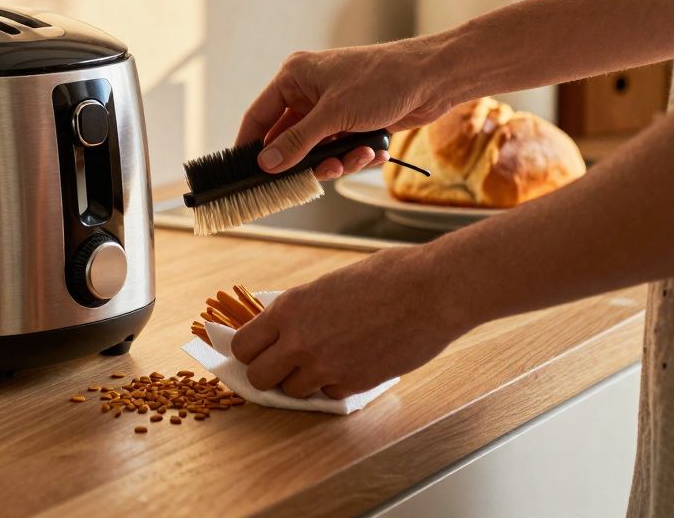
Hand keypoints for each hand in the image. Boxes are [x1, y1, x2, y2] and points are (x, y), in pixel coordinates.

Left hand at [230, 246, 470, 398]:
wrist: (431, 291)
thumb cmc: (387, 277)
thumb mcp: (327, 286)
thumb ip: (300, 311)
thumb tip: (281, 329)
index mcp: (289, 308)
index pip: (242, 346)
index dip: (250, 351)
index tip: (260, 351)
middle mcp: (299, 341)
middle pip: (257, 378)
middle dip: (270, 373)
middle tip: (287, 364)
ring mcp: (326, 366)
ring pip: (291, 392)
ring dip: (303, 381)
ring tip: (325, 360)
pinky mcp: (353, 383)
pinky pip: (327, 395)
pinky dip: (335, 385)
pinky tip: (352, 363)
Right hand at [237, 40, 455, 174]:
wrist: (433, 78)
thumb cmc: (383, 80)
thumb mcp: (334, 114)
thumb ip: (297, 142)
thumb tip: (266, 163)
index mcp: (295, 77)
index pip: (259, 117)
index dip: (250, 146)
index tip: (244, 173)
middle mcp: (309, 92)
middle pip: (289, 140)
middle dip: (307, 160)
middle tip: (318, 172)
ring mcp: (332, 109)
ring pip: (317, 151)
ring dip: (337, 160)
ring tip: (358, 156)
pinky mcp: (352, 122)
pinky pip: (340, 150)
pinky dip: (355, 156)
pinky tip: (374, 150)